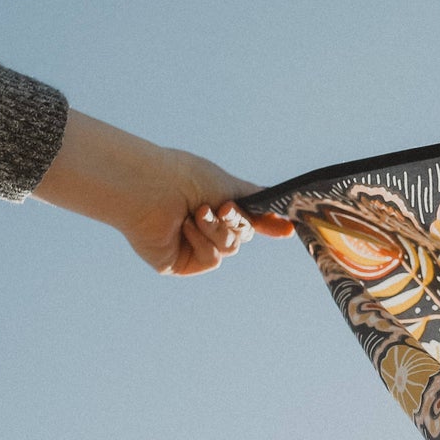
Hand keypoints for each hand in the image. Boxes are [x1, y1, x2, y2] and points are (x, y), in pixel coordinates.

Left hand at [34, 111, 292, 274]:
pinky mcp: (180, 262)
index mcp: (215, 206)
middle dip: (238, 222)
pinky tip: (185, 226)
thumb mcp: (230, 185)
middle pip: (242, 236)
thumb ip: (258, 200)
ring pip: (229, 248)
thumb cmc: (186, 178)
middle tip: (224, 208)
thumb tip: (288, 219)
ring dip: (218, 230)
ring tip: (198, 213)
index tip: (287, 230)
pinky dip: (204, 242)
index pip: (248, 220)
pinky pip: (212, 259)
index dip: (266, 225)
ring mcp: (192, 246)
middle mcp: (204, 227)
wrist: (152, 187)